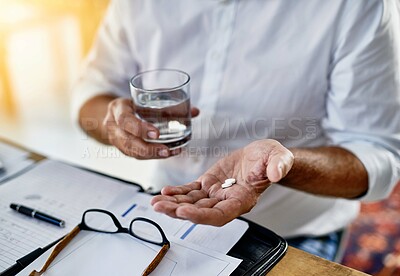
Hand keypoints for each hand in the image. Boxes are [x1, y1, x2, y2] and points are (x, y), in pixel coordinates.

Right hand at [103, 98, 198, 158]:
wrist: (115, 112)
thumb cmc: (134, 103)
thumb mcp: (146, 98)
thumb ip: (169, 105)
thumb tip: (195, 111)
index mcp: (117, 108)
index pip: (125, 120)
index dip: (140, 128)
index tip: (156, 134)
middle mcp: (113, 125)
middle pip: (127, 141)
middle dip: (147, 148)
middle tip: (166, 150)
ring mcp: (116, 139)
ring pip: (131, 152)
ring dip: (152, 155)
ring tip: (169, 154)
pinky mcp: (123, 148)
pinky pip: (136, 155)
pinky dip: (152, 156)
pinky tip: (168, 154)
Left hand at [151, 139, 293, 225]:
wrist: (262, 156)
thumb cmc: (271, 159)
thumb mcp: (278, 157)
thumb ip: (278, 165)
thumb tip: (276, 173)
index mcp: (242, 200)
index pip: (220, 214)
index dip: (202, 215)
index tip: (184, 212)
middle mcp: (226, 200)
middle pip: (200, 211)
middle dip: (179, 211)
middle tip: (159, 207)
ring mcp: (216, 193)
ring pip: (191, 202)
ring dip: (173, 203)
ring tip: (155, 202)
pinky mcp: (208, 183)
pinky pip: (191, 190)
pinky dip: (177, 192)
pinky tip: (165, 192)